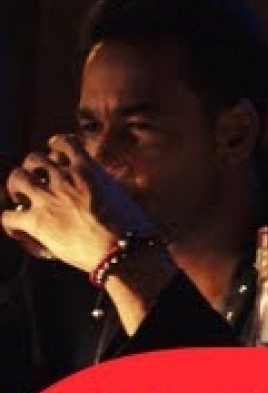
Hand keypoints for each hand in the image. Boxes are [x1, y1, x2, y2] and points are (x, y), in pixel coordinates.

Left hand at [2, 134, 158, 271]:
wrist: (122, 248)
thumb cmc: (131, 226)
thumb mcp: (124, 195)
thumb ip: (110, 186)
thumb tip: (112, 186)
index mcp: (88, 169)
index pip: (64, 143)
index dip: (56, 146)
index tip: (55, 153)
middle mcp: (64, 178)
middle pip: (34, 158)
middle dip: (33, 168)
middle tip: (36, 180)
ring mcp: (47, 198)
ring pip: (16, 178)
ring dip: (16, 187)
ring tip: (22, 198)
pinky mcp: (36, 222)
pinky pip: (8, 216)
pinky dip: (10, 221)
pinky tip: (18, 228)